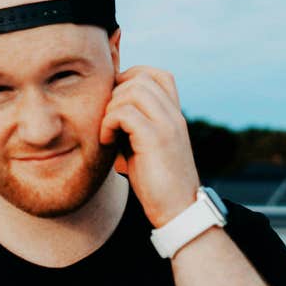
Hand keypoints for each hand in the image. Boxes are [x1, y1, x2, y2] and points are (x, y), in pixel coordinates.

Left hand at [99, 65, 200, 227]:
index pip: (155, 75)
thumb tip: (107, 108)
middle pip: (140, 77)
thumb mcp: (144, 145)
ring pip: (132, 90)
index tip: (114, 106)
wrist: (178, 210)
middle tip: (108, 121)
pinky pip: (124, 113)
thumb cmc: (156, 182)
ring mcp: (167, 124)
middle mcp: (174, 114)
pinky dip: (108, 124)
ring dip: (110, 108)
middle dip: (115, 94)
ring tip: (107, 132)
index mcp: (174, 114)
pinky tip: (107, 142)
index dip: (129, 81)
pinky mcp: (156, 139)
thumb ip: (133, 124)